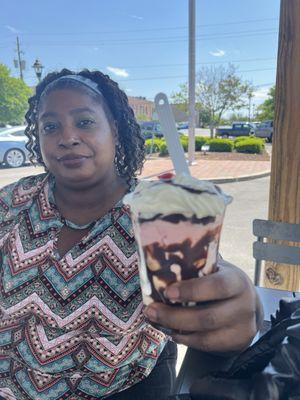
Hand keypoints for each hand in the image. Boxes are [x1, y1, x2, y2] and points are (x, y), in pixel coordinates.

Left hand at [143, 259, 262, 353]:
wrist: (247, 303)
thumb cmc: (221, 280)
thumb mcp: (214, 270)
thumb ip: (195, 268)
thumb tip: (159, 267)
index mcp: (237, 280)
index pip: (217, 286)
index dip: (192, 290)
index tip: (168, 292)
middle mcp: (244, 305)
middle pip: (207, 317)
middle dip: (174, 316)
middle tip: (151, 310)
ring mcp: (243, 328)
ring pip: (205, 335)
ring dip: (176, 329)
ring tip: (156, 321)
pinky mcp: (237, 344)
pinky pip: (207, 346)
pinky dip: (186, 340)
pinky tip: (173, 332)